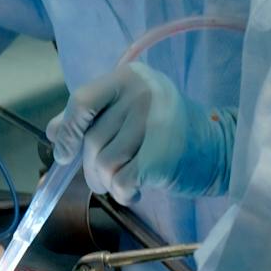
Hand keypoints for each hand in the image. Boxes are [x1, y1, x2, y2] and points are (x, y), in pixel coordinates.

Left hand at [46, 63, 235, 204]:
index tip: (64, 152)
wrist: (219, 148)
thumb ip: (91, 115)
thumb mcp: (130, 111)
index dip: (67, 130)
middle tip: (103, 178)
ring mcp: (154, 123)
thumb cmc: (166, 130)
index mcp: (129, 78)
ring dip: (107, 182)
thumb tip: (52, 132)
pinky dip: (122, 193)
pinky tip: (135, 189)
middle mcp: (141, 94)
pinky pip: (122, 181)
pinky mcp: (162, 155)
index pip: (82, 100)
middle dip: (90, 167)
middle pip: (92, 139)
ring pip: (105, 163)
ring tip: (123, 181)